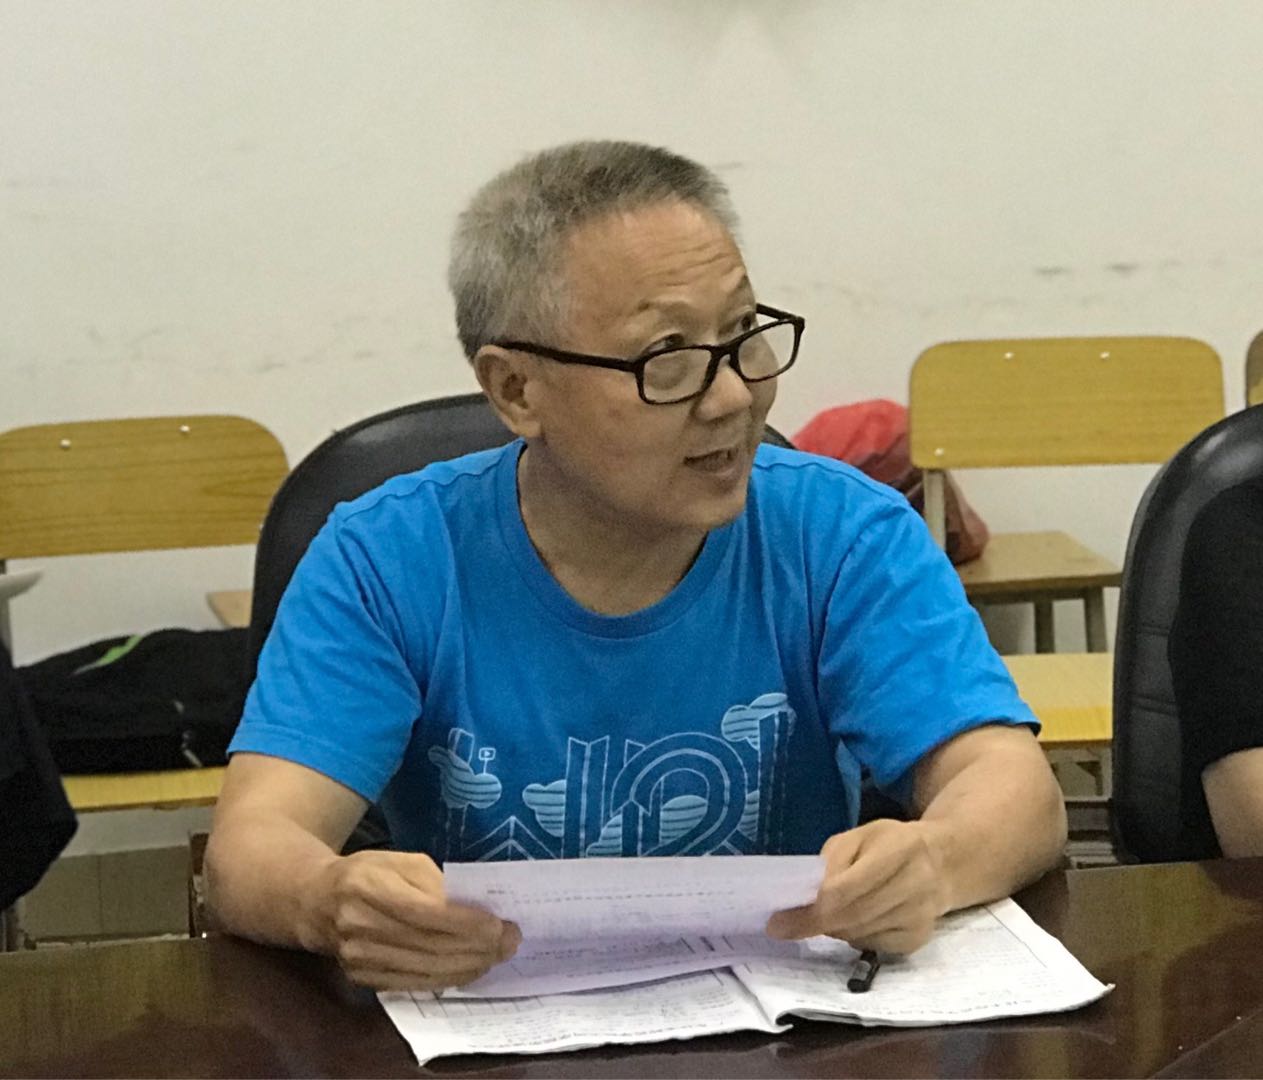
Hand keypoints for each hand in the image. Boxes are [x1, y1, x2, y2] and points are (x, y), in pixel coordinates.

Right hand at [311, 849, 519, 990]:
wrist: (316, 902)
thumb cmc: (367, 873)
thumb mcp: (400, 860)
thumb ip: (435, 881)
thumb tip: (473, 908)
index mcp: (368, 886)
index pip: (426, 913)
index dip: (467, 922)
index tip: (499, 923)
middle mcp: (359, 927)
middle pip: (430, 946)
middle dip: (478, 947)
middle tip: (510, 940)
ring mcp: (359, 959)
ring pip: (426, 971)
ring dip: (470, 966)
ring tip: (497, 954)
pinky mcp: (363, 980)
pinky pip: (415, 984)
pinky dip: (448, 978)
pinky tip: (471, 968)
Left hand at [765, 820, 948, 954]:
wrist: (942, 862)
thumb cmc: (890, 844)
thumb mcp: (858, 837)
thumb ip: (831, 862)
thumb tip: (804, 900)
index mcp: (899, 849)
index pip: (845, 890)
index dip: (810, 909)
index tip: (778, 922)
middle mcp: (915, 884)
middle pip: (850, 917)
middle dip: (814, 923)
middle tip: (786, 925)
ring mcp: (920, 916)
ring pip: (858, 934)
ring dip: (834, 928)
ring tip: (829, 912)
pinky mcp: (919, 938)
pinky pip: (872, 945)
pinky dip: (854, 936)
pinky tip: (857, 919)